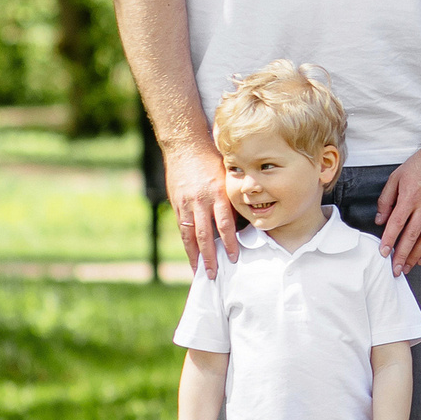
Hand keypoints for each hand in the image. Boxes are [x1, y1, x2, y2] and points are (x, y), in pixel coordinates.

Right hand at [165, 137, 240, 277]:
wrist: (187, 145)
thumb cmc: (213, 160)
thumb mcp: (228, 176)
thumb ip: (233, 198)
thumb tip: (243, 221)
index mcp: (218, 193)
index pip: (225, 224)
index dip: (230, 243)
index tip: (233, 258)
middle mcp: (202, 200)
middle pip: (206, 235)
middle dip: (210, 256)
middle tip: (214, 274)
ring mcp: (187, 203)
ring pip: (191, 235)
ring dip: (195, 255)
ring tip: (199, 271)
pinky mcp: (177, 203)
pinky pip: (182, 228)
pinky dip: (187, 244)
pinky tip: (191, 255)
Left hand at [375, 142, 420, 270]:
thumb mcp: (396, 177)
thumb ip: (386, 199)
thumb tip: (380, 220)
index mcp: (410, 197)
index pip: (396, 224)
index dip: (389, 240)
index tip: (383, 253)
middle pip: (411, 237)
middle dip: (402, 256)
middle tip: (395, 269)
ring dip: (416, 256)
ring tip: (407, 267)